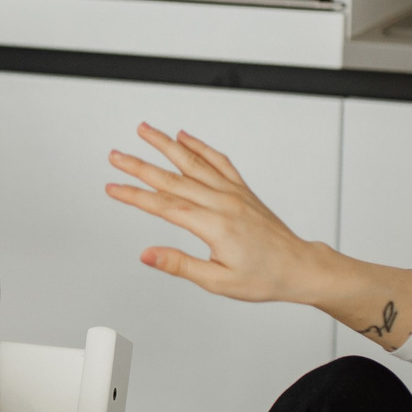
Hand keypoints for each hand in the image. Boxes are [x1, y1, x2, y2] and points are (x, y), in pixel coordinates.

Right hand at [107, 124, 320, 304]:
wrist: (298, 267)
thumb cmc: (264, 277)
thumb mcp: (217, 281)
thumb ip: (179, 265)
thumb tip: (148, 255)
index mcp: (214, 225)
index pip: (164, 205)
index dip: (134, 195)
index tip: (113, 187)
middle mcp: (223, 202)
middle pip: (172, 178)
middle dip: (139, 165)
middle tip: (116, 155)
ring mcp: (233, 192)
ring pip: (193, 162)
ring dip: (166, 144)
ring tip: (145, 130)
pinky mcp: (242, 190)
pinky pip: (219, 161)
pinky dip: (200, 146)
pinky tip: (185, 137)